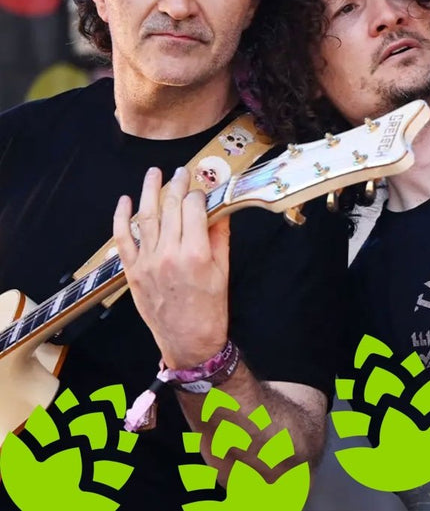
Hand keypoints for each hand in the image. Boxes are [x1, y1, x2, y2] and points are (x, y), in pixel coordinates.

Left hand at [113, 166, 229, 368]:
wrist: (189, 341)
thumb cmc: (210, 308)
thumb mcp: (223, 270)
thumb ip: (219, 236)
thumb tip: (218, 209)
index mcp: (194, 253)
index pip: (194, 207)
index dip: (199, 194)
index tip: (202, 190)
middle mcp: (169, 254)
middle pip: (171, 207)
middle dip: (178, 184)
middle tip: (182, 173)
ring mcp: (147, 262)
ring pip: (146, 216)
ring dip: (150, 190)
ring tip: (154, 173)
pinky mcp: (133, 271)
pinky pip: (123, 239)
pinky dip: (121, 217)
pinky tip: (125, 201)